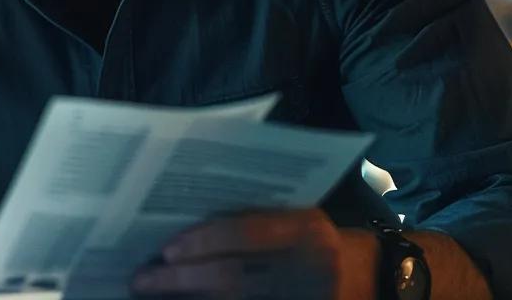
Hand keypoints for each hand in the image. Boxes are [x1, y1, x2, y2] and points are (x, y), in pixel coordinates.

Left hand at [131, 209, 378, 299]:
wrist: (367, 277)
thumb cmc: (316, 241)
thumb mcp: (297, 219)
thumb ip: (253, 222)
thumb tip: (183, 234)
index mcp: (308, 229)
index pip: (246, 233)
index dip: (203, 242)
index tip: (166, 249)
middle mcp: (311, 267)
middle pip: (234, 277)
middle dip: (182, 280)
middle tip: (143, 279)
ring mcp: (306, 297)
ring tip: (154, 294)